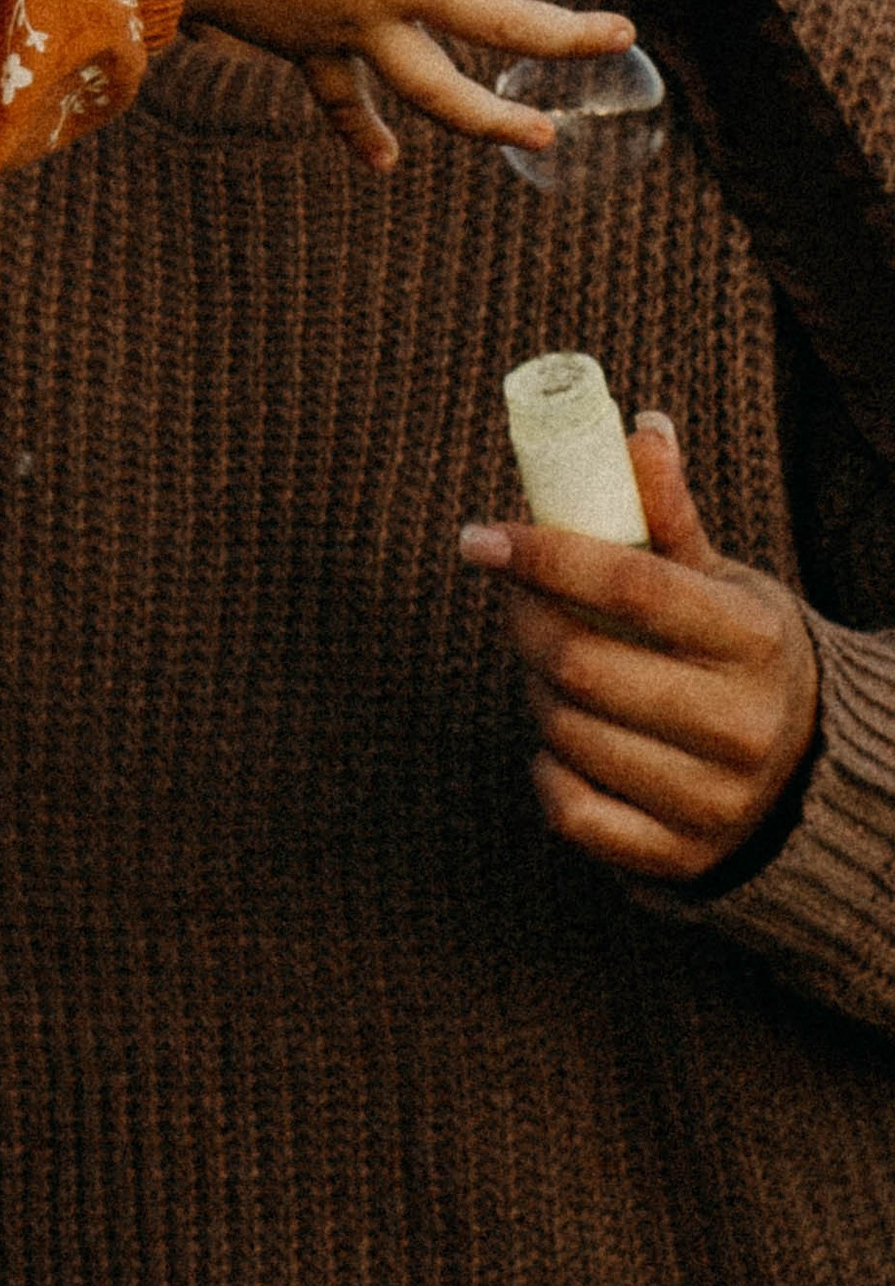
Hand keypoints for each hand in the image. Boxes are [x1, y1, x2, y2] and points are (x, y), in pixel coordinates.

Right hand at [168, 0, 642, 159]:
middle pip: (498, 19)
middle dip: (564, 35)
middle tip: (621, 40)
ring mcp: (358, 25)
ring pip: (436, 85)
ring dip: (490, 116)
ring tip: (541, 133)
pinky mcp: (314, 51)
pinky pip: (342, 100)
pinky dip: (361, 130)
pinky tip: (385, 161)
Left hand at [460, 413, 819, 881]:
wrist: (805, 772)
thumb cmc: (741, 654)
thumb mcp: (723, 583)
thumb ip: (672, 516)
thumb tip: (639, 427)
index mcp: (754, 641)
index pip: (631, 587)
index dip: (544, 553)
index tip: (480, 536)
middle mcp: (743, 727)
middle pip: (581, 664)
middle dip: (525, 621)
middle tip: (514, 598)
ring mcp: (714, 802)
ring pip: (567, 733)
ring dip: (533, 689)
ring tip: (547, 665)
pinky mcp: (681, 857)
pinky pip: (572, 812)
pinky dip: (547, 770)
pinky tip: (559, 740)